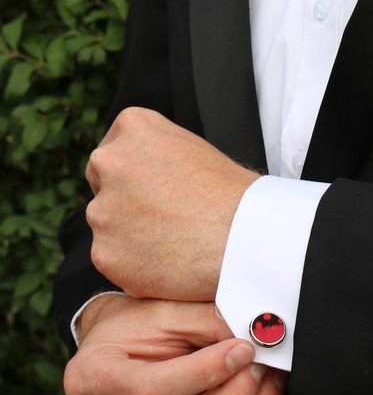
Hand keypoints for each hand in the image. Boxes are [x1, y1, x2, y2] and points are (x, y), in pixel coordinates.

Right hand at [64, 295, 285, 394]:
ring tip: (269, 376)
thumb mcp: (164, 311)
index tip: (244, 349)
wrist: (114, 350)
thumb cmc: (135, 325)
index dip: (205, 373)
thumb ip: (208, 321)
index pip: (151, 391)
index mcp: (90, 379)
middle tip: (263, 363)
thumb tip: (258, 332)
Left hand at [85, 107, 258, 299]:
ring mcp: (102, 210)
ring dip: (131, 237)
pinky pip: (115, 261)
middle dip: (125, 205)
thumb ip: (154, 156)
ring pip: (108, 227)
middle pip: (103, 188)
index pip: (113, 154)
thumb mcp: (192, 149)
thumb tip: (140, 177)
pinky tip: (170, 264)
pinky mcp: (104, 253)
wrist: (248, 237)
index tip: (160, 193)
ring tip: (176, 244)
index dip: (137, 178)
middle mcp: (108, 162)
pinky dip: (136, 267)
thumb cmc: (233, 195)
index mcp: (133, 127)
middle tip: (166, 221)